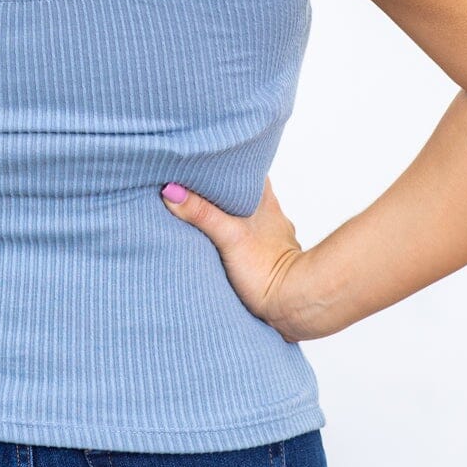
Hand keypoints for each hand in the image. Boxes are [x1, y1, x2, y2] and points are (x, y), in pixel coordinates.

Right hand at [159, 176, 314, 339]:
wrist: (294, 305)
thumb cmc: (268, 270)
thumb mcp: (229, 236)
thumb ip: (201, 213)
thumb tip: (172, 192)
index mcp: (265, 201)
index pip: (249, 171)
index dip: (230, 164)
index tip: (207, 161)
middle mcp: (272, 216)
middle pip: (246, 193)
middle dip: (223, 191)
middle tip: (197, 188)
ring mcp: (273, 238)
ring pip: (249, 218)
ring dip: (230, 216)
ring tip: (203, 216)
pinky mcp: (270, 260)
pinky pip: (251, 241)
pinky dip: (237, 239)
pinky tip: (222, 246)